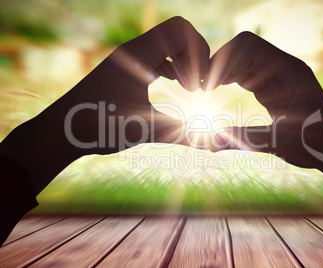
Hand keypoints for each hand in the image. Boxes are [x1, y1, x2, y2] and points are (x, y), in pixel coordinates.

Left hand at [0, 17, 209, 191]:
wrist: (61, 131)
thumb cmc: (98, 128)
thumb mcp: (145, 130)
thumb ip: (184, 135)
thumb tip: (216, 147)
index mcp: (138, 55)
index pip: (181, 29)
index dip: (199, 52)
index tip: (199, 83)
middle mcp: (133, 50)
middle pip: (177, 33)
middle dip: (195, 56)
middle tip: (197, 87)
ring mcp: (128, 58)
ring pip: (167, 44)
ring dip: (183, 62)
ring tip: (189, 89)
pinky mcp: (126, 69)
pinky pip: (157, 56)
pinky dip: (171, 67)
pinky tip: (175, 87)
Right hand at [206, 32, 322, 202]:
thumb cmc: (316, 146)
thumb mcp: (278, 143)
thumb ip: (243, 139)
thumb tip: (208, 144)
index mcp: (289, 72)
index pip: (248, 47)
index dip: (223, 60)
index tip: (208, 84)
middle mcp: (284, 67)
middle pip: (243, 48)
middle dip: (219, 64)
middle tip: (203, 87)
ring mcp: (279, 75)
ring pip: (243, 58)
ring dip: (224, 70)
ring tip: (207, 90)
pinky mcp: (274, 85)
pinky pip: (248, 72)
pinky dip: (231, 78)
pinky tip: (220, 90)